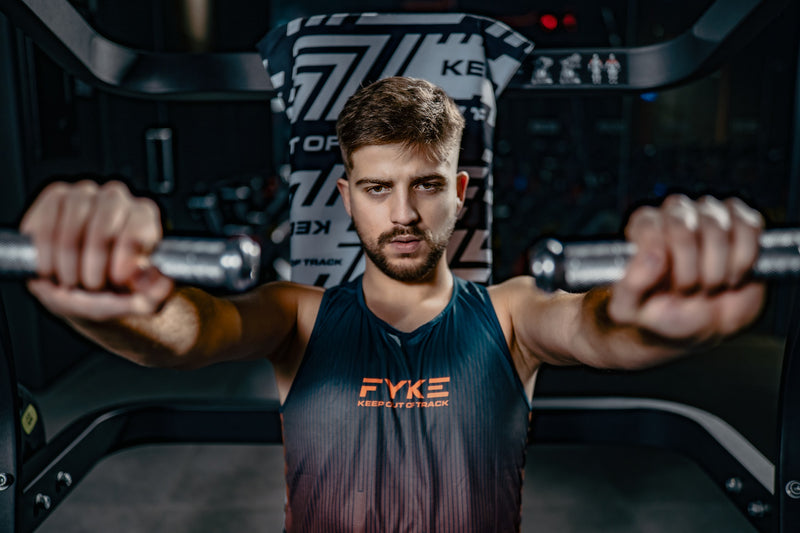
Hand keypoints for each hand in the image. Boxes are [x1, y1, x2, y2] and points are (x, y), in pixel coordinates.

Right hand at [20, 180, 173, 320]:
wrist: (83, 292)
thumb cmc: (115, 291)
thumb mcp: (137, 302)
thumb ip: (150, 296)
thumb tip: (158, 283)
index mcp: (144, 218)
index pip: (138, 226)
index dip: (127, 253)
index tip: (118, 277)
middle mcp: (117, 200)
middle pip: (105, 223)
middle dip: (95, 260)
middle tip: (92, 285)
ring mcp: (84, 195)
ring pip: (73, 223)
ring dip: (68, 259)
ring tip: (72, 281)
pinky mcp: (55, 198)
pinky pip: (46, 222)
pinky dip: (45, 252)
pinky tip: (50, 268)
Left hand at [608, 194, 765, 343]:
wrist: (696, 328)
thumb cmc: (657, 312)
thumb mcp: (628, 308)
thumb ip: (630, 284)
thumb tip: (654, 257)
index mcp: (644, 227)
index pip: (650, 227)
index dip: (660, 259)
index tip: (664, 284)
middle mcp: (676, 215)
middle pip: (683, 228)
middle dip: (687, 271)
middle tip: (686, 290)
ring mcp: (710, 216)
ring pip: (717, 228)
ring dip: (715, 270)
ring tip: (706, 287)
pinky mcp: (743, 224)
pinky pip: (749, 227)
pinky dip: (743, 259)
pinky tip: (732, 276)